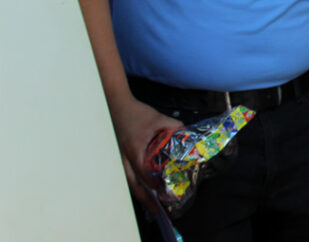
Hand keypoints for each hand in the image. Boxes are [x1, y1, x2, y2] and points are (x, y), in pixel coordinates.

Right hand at [109, 97, 182, 211]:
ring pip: (127, 181)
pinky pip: (125, 174)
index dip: (154, 185)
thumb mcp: (157, 118)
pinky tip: (141, 188)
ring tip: (150, 203)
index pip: (144, 174)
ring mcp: (118, 158)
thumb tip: (186, 134)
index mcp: (134, 150)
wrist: (116, 105)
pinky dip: (134, 183)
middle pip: (133, 184)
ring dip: (139, 193)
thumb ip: (173, 126)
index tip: (163, 192)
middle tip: (157, 209)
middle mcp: (124, 158)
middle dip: (145, 199)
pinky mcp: (117, 157)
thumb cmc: (135, 113)